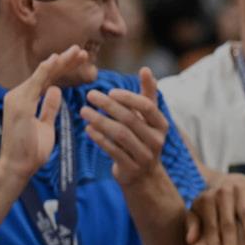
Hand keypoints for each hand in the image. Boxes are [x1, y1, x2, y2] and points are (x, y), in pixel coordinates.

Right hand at [0, 45, 88, 179]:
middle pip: (47, 74)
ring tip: (77, 51)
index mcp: (26, 99)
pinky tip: (56, 60)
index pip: (48, 79)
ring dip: (60, 62)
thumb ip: (49, 107)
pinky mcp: (19, 104)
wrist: (18, 166)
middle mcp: (20, 95)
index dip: (64, 68)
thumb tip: (56, 90)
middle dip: (65, 61)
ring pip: (43, 74)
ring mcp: (18, 98)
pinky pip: (35, 83)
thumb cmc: (31, 149)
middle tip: (83, 51)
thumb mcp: (46, 125)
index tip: (81, 60)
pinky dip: (46, 71)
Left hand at [81, 68, 168, 186]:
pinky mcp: (131, 168)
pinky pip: (113, 150)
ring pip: (120, 134)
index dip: (129, 98)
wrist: (144, 176)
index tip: (111, 90)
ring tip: (83, 110)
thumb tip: (146, 69)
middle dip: (109, 106)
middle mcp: (156, 140)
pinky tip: (88, 128)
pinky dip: (99, 138)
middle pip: (131, 119)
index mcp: (162, 125)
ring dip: (100, 121)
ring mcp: (145, 156)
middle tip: (90, 95)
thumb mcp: (149, 118)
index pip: (148, 107)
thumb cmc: (143, 138)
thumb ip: (148, 94)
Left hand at [186, 173, 244, 244]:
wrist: (228, 178)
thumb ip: (193, 223)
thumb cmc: (212, 202)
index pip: (211, 226)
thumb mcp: (197, 210)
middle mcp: (223, 192)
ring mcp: (241, 188)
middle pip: (228, 224)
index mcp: (208, 199)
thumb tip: (190, 241)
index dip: (212, 244)